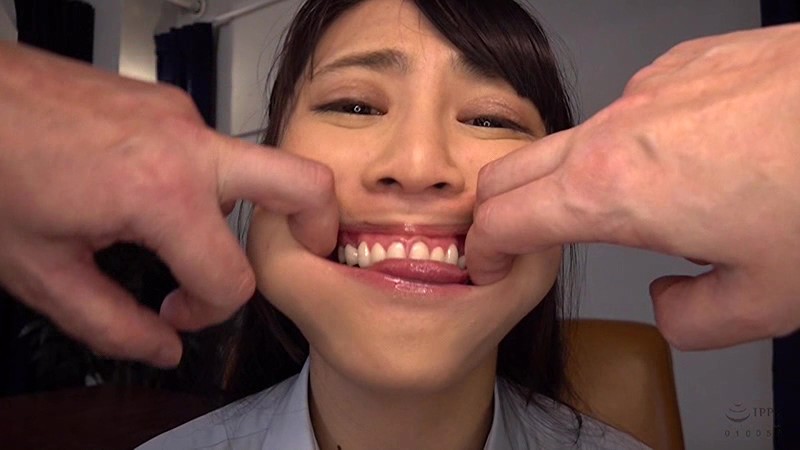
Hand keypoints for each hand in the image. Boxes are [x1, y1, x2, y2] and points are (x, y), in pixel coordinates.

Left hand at [0, 43, 337, 366]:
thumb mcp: (41, 270)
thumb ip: (113, 324)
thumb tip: (162, 347)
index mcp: (162, 194)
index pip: (233, 276)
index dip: (211, 311)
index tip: (180, 310)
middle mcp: (188, 144)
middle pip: (303, 183)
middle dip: (317, 228)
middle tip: (306, 253)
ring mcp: (182, 115)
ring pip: (253, 170)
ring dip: (236, 212)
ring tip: (186, 234)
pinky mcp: (168, 101)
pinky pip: (211, 150)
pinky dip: (201, 183)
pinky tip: (149, 195)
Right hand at [466, 24, 799, 349]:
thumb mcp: (769, 298)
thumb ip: (693, 318)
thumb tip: (669, 304)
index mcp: (614, 192)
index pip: (505, 219)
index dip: (484, 249)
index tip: (484, 262)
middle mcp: (616, 129)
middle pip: (515, 169)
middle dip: (499, 209)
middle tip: (511, 238)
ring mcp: (647, 87)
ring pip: (576, 138)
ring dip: (574, 176)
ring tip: (626, 207)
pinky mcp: (683, 63)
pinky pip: (633, 107)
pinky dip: (633, 140)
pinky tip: (688, 157)